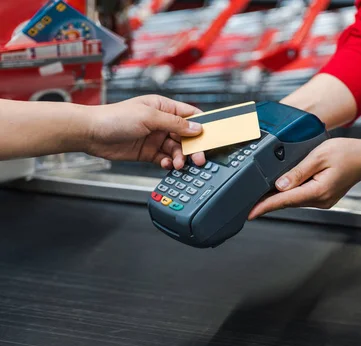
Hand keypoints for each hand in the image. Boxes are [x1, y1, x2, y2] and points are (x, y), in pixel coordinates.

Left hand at [86, 95, 205, 168]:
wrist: (90, 133)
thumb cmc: (114, 117)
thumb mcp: (149, 117)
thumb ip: (174, 123)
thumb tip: (196, 128)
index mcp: (163, 107)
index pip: (190, 114)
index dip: (202, 125)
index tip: (212, 137)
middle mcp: (161, 122)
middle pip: (186, 136)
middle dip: (193, 147)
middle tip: (198, 158)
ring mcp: (155, 138)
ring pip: (177, 149)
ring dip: (180, 158)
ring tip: (178, 164)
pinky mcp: (148, 152)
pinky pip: (165, 158)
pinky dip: (169, 163)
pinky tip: (167, 165)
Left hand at [248, 137, 360, 219]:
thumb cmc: (348, 153)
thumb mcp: (319, 156)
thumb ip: (298, 171)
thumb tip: (280, 184)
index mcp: (319, 190)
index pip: (285, 201)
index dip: (265, 206)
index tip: (251, 213)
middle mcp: (321, 200)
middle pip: (288, 202)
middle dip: (268, 202)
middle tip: (248, 201)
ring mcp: (323, 200)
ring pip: (294, 200)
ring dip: (278, 198)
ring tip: (260, 194)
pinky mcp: (323, 197)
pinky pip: (302, 197)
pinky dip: (290, 194)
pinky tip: (281, 190)